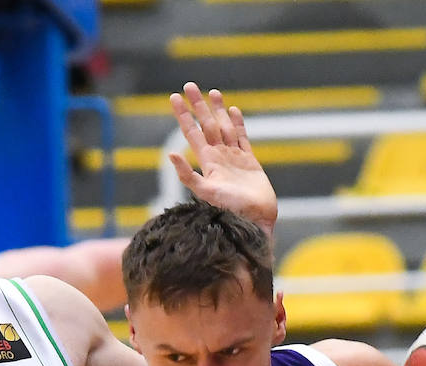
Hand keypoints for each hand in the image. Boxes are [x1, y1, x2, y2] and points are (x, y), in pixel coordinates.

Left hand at [168, 82, 276, 235]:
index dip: (183, 115)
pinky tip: (233, 111)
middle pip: (206, 125)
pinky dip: (238, 124)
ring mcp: (234, 158)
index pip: (191, 132)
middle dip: (198, 105)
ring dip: (217, 110)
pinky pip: (242, 138)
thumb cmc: (231, 210)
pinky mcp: (250, 162)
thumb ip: (187, 175)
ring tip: (212, 92)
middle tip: (189, 84)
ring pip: (224, 127)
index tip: (174, 97)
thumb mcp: (206, 192)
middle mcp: (219, 157)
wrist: (254, 221)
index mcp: (207, 162)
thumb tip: (170, 154)